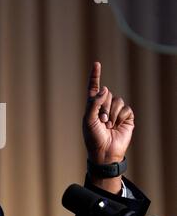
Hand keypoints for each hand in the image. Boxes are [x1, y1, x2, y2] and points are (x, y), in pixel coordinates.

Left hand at [83, 62, 134, 192]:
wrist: (105, 152)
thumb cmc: (93, 137)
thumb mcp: (88, 118)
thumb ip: (94, 102)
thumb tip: (105, 88)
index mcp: (92, 105)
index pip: (94, 87)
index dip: (95, 76)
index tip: (97, 64)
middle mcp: (104, 106)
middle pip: (107, 93)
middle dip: (104, 106)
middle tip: (101, 121)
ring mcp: (116, 111)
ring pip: (117, 100)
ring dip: (112, 113)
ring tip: (108, 125)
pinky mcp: (126, 117)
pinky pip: (126, 109)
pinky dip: (120, 117)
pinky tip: (117, 126)